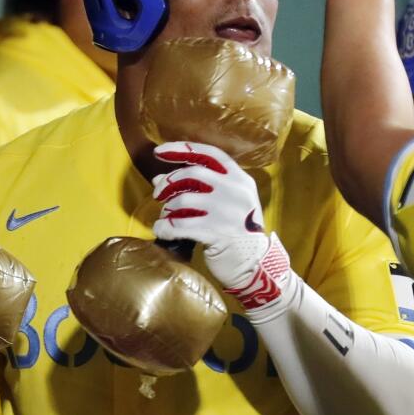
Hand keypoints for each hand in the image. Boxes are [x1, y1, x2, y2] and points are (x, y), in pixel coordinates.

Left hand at [152, 142, 291, 309]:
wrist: (255, 265)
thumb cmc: (238, 232)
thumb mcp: (228, 204)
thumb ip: (200, 188)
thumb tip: (158, 179)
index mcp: (240, 179)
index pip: (209, 154)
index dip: (182, 149)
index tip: (159, 152)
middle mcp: (235, 191)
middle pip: (192, 173)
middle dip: (169, 182)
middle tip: (158, 194)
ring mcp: (226, 211)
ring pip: (183, 200)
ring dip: (167, 208)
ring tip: (165, 216)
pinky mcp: (215, 232)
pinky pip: (179, 225)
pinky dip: (165, 228)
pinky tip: (161, 230)